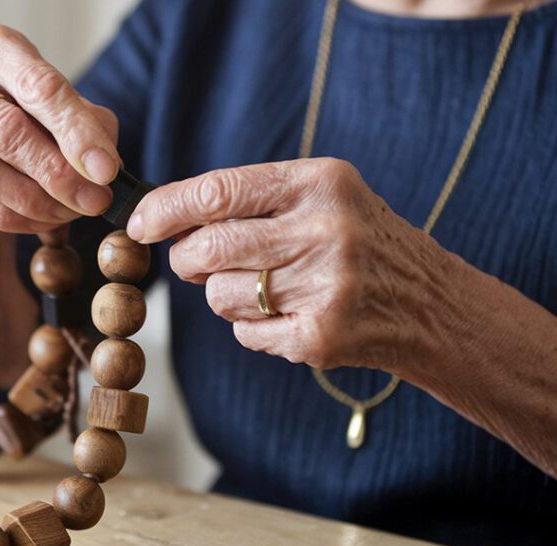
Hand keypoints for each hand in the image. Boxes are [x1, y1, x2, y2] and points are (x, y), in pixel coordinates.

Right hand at [0, 23, 119, 232]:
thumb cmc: (29, 127)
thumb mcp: (67, 118)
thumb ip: (89, 132)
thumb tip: (101, 166)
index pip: (39, 86)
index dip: (76, 132)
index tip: (106, 170)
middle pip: (7, 129)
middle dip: (58, 172)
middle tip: (93, 201)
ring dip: (34, 200)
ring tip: (69, 212)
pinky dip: (12, 217)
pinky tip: (39, 221)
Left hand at [127, 158, 444, 371]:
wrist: (431, 304)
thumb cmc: (360, 242)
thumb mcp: (322, 198)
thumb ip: (251, 200)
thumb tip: (164, 216)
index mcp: (320, 183)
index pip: (218, 192)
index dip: (165, 209)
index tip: (138, 223)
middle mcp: (325, 231)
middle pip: (208, 249)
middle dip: (186, 259)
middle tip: (193, 263)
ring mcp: (325, 287)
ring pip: (220, 295)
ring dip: (223, 296)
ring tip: (264, 288)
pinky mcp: (321, 336)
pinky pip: (245, 333)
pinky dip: (251, 328)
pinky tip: (288, 315)